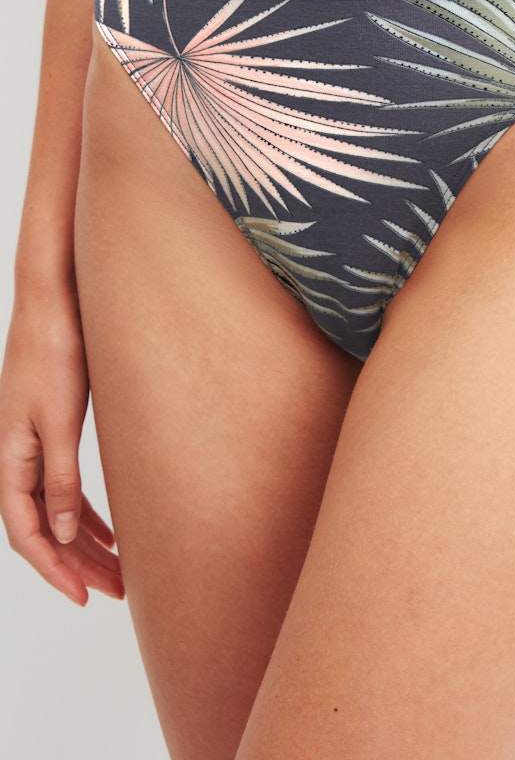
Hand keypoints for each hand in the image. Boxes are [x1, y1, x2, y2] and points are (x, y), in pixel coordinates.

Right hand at [0, 287, 123, 604]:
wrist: (56, 300)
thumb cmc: (54, 351)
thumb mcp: (58, 419)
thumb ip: (59, 476)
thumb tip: (59, 532)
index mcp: (10, 458)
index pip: (25, 532)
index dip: (53, 569)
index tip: (83, 598)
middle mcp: (18, 456)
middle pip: (44, 528)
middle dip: (77, 564)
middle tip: (116, 591)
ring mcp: (34, 443)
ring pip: (56, 509)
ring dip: (85, 542)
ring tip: (120, 570)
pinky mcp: (53, 428)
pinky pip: (64, 485)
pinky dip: (86, 512)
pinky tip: (111, 528)